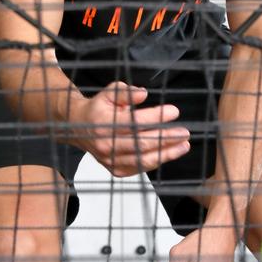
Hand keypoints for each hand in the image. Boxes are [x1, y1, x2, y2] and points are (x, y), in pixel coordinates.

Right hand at [74, 81, 189, 176]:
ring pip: (142, 160)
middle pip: (141, 144)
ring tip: (183, 146)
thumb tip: (143, 93)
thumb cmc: (97, 108)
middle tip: (184, 132)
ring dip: (166, 154)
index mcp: (103, 123)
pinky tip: (169, 153)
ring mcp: (110, 160)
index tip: (173, 111)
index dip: (155, 117)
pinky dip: (156, 161)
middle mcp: (105, 144)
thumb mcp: (109, 92)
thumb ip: (125, 92)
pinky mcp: (115, 170)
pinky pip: (139, 168)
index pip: (134, 122)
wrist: (77, 127)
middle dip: (166, 138)